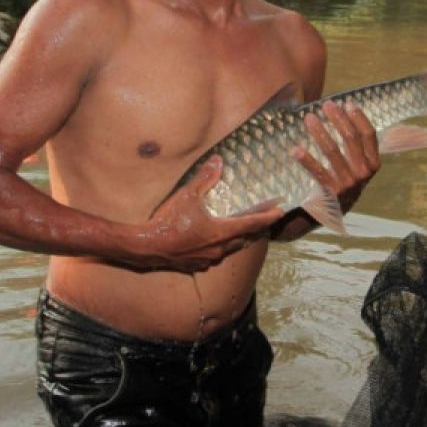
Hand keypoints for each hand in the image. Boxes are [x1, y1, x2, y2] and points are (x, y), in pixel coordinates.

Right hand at [134, 156, 283, 272]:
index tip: (280, 212)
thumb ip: (205, 178)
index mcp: (222, 231)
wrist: (146, 247)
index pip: (252, 224)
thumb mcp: (188, 195)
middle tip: (262, 220)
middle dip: (254, 230)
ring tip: (240, 231)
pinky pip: (214, 257)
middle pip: (244, 239)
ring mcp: (208, 259)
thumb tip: (217, 160)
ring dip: (237, 240)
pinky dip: (218, 248)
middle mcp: (219, 248)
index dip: (268, 217)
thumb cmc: (168, 221)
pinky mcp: (196, 265)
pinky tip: (213, 244)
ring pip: (229, 249)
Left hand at [293, 100, 380, 213]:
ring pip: (333, 151)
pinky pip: (317, 171)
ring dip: (319, 132)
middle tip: (325, 105)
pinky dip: (306, 159)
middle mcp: (364, 173)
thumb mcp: (356, 165)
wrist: (332, 212)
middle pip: (351, 139)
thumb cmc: (343, 181)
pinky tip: (296, 149)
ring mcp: (348, 183)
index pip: (369, 135)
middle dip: (338, 118)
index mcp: (373, 164)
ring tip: (309, 118)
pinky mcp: (332, 192)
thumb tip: (340, 111)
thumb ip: (354, 146)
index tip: (347, 103)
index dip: (359, 117)